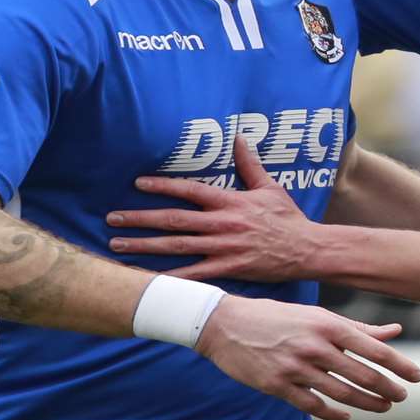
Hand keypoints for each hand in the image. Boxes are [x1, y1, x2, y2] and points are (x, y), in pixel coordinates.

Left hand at [108, 137, 314, 281]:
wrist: (307, 249)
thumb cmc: (288, 218)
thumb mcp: (270, 187)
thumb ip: (250, 165)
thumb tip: (240, 138)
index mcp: (229, 202)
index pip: (189, 191)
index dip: (162, 186)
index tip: (138, 184)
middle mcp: (221, 224)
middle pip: (173, 220)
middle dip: (140, 218)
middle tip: (112, 218)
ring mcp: (223, 248)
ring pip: (176, 246)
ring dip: (144, 246)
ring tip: (117, 244)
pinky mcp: (228, 269)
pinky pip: (194, 275)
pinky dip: (171, 278)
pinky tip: (149, 280)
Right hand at [196, 295, 419, 419]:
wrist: (226, 324)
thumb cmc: (279, 317)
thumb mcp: (318, 315)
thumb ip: (358, 327)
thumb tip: (395, 331)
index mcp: (328, 325)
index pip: (374, 349)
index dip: (400, 365)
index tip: (417, 377)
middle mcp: (315, 347)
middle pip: (362, 375)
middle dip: (388, 388)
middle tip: (402, 396)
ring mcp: (295, 368)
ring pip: (342, 393)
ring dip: (368, 403)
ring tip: (384, 407)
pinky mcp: (277, 386)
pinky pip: (313, 406)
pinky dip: (334, 413)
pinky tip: (348, 414)